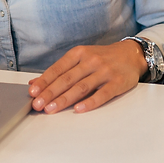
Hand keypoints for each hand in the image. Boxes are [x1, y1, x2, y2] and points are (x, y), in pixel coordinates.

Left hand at [28, 40, 147, 113]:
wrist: (131, 54)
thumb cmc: (102, 58)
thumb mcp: (81, 57)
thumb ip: (60, 70)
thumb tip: (35, 83)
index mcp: (79, 53)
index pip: (58, 69)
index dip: (44, 81)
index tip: (32, 92)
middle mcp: (91, 61)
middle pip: (67, 79)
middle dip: (50, 93)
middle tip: (37, 104)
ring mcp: (104, 71)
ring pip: (81, 87)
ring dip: (64, 99)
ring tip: (51, 109)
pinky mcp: (117, 82)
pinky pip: (102, 94)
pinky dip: (90, 102)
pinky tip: (79, 109)